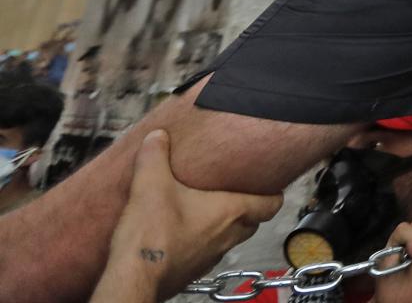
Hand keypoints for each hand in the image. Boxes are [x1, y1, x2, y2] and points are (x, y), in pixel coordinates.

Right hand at [97, 130, 282, 300]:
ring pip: (231, 240)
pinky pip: (208, 254)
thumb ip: (155, 156)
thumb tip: (157, 136)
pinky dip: (204, 243)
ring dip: (226, 227)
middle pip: (252, 222)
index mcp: (230, 212)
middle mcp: (228, 237)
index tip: (271, 184)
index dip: (274, 194)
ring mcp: (211, 258)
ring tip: (209, 211)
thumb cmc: (151, 234)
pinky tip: (183, 234)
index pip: (271, 205)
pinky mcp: (192, 272)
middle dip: (249, 209)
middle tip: (237, 193)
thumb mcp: (151, 184)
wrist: (133, 279)